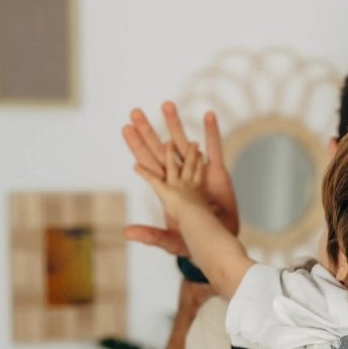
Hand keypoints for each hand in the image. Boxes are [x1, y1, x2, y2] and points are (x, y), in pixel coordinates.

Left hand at [122, 103, 238, 253]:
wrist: (221, 243)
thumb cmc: (194, 243)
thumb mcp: (172, 241)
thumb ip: (152, 236)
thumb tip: (126, 232)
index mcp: (168, 190)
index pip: (149, 163)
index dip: (138, 146)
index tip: (126, 128)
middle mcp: (182, 178)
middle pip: (161, 149)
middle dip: (148, 131)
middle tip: (135, 111)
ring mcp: (199, 174)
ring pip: (185, 144)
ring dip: (175, 124)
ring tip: (166, 105)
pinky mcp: (218, 175)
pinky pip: (215, 149)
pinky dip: (211, 132)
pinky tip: (208, 115)